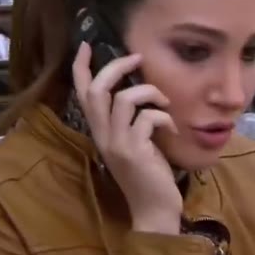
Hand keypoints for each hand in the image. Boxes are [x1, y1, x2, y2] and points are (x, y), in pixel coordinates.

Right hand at [72, 42, 181, 233]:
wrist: (153, 209)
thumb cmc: (147, 173)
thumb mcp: (133, 142)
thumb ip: (129, 120)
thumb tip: (139, 90)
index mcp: (100, 131)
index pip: (82, 93)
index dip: (81, 67)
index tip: (87, 45)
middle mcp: (103, 135)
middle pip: (97, 90)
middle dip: (116, 67)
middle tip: (138, 58)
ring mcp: (117, 144)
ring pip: (123, 100)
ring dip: (149, 92)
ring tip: (164, 102)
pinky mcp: (135, 151)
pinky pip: (147, 119)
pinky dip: (163, 117)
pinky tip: (173, 128)